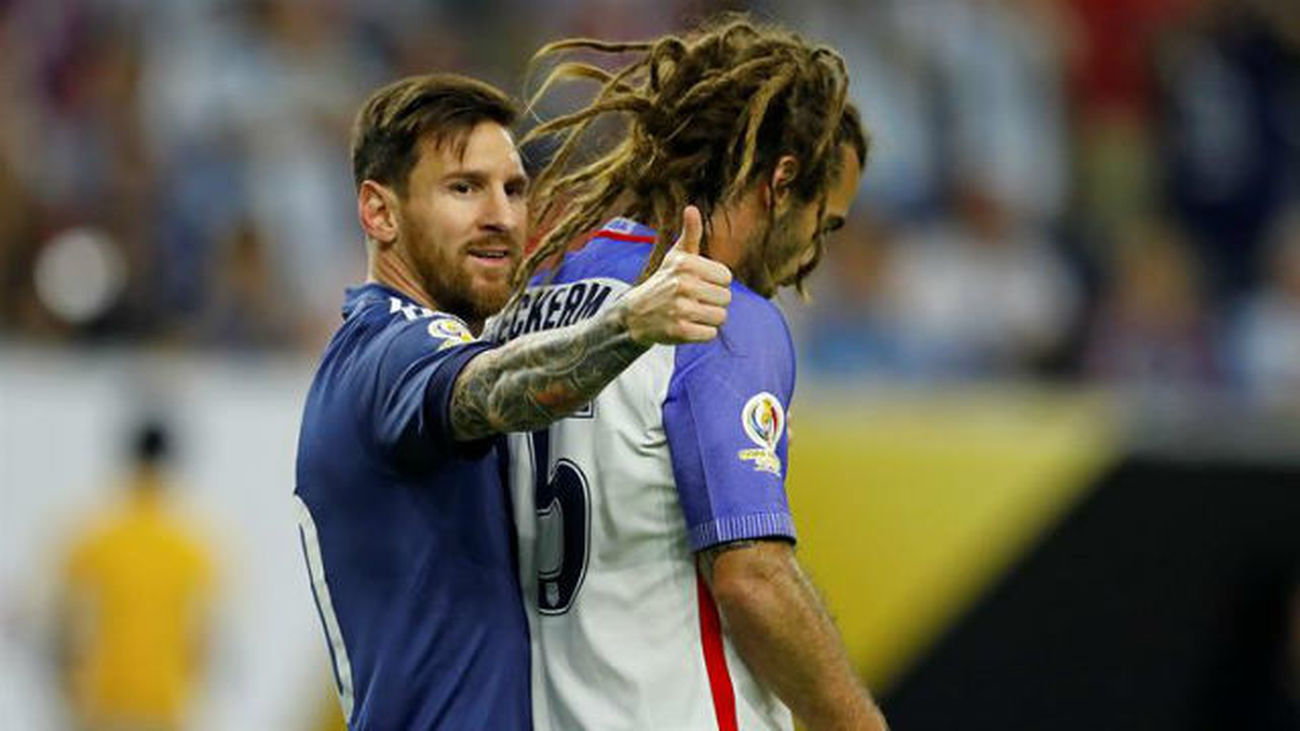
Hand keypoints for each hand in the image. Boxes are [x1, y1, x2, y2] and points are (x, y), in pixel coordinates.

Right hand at [619, 206, 732, 344]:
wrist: (635, 315)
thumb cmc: (663, 282)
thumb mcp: (675, 257)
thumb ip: (690, 234)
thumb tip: (692, 208)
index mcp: (686, 264)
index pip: (726, 277)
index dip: (715, 283)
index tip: (699, 284)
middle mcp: (682, 284)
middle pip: (726, 298)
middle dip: (713, 302)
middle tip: (693, 301)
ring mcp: (680, 309)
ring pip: (720, 317)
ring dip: (709, 318)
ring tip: (691, 314)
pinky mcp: (679, 331)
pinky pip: (710, 334)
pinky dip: (702, 333)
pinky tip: (687, 326)